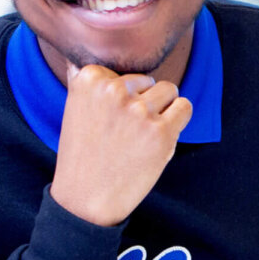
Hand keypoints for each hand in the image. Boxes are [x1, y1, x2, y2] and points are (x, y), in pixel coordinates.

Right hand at [50, 63, 191, 226]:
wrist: (86, 199)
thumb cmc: (83, 155)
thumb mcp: (74, 109)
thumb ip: (85, 83)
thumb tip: (82, 60)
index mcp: (89, 79)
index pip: (125, 72)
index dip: (121, 96)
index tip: (108, 119)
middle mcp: (114, 90)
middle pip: (150, 80)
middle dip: (144, 102)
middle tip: (125, 133)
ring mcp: (139, 110)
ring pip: (169, 90)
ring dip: (162, 110)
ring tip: (142, 135)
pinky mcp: (161, 131)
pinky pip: (184, 108)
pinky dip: (178, 121)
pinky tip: (160, 138)